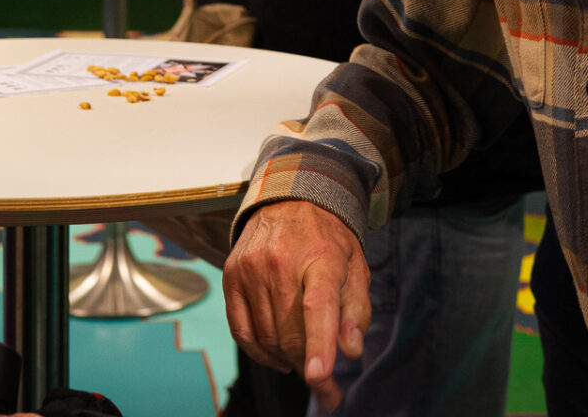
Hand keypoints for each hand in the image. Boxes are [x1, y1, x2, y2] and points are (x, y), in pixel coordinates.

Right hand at [222, 201, 369, 410]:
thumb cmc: (328, 241)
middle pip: (290, 332)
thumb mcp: (355, 267)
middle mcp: (281, 262)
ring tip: (304, 364)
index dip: (319, 344)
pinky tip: (277, 357)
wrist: (290, 199)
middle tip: (325, 387)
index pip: (318, 306)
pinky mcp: (231, 275)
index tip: (319, 378)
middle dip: (309, 368)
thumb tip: (351, 351)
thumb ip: (356, 311)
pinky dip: (260, 352)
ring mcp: (251, 268)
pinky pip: (241, 331)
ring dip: (287, 361)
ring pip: (267, 337)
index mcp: (321, 258)